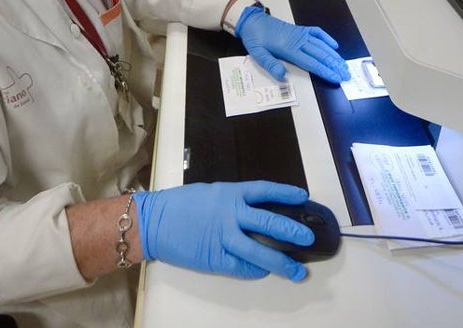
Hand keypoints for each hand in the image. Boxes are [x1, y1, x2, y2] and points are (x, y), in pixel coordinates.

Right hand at [134, 181, 312, 280]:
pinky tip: (264, 271)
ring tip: (298, 270)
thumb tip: (255, 211)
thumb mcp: (210, 192)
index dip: (285, 193)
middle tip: (308, 237)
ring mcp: (224, 238)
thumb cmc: (180, 205)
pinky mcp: (215, 258)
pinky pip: (242, 267)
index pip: (264, 190)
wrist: (154, 222)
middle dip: (292, 231)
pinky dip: (255, 270)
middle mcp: (231, 214)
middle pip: (269, 222)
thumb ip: (233, 200)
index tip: (303, 197)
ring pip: (260, 252)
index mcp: (230, 193)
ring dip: (282, 262)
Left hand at [236, 6, 348, 83]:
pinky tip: (334, 46)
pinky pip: (317, 32)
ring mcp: (300, 34)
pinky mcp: (300, 29)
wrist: (252, 20)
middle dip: (335, 65)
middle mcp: (298, 41)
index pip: (312, 63)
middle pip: (321, 55)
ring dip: (334, 55)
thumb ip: (270, 64)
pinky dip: (326, 38)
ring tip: (344, 65)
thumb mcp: (257, 53)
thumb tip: (283, 76)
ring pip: (322, 45)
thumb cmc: (255, 38)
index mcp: (289, 49)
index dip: (326, 71)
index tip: (337, 78)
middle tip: (347, 74)